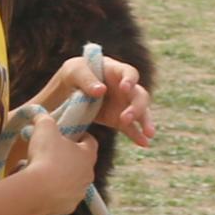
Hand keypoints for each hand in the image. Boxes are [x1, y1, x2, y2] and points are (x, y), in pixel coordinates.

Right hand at [8, 124, 104, 214]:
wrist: (38, 190)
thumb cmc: (46, 155)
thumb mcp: (44, 128)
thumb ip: (44, 118)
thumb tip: (40, 115)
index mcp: (88, 155)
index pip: (91, 142)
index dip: (80, 136)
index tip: (69, 134)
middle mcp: (88, 175)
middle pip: (81, 163)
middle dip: (68, 157)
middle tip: (51, 153)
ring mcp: (79, 193)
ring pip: (72, 181)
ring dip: (61, 176)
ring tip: (43, 172)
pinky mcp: (69, 207)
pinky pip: (62, 197)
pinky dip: (54, 193)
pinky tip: (41, 187)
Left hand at [31, 51, 155, 147]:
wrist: (66, 92)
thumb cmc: (73, 74)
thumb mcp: (74, 71)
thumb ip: (86, 79)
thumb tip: (101, 91)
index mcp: (116, 71)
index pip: (129, 73)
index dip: (130, 80)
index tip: (124, 88)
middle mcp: (125, 88)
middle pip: (139, 95)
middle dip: (137, 107)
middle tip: (126, 118)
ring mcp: (123, 105)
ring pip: (141, 113)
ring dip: (145, 122)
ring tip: (148, 134)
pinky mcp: (118, 120)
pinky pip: (131, 128)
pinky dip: (137, 136)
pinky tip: (144, 143)